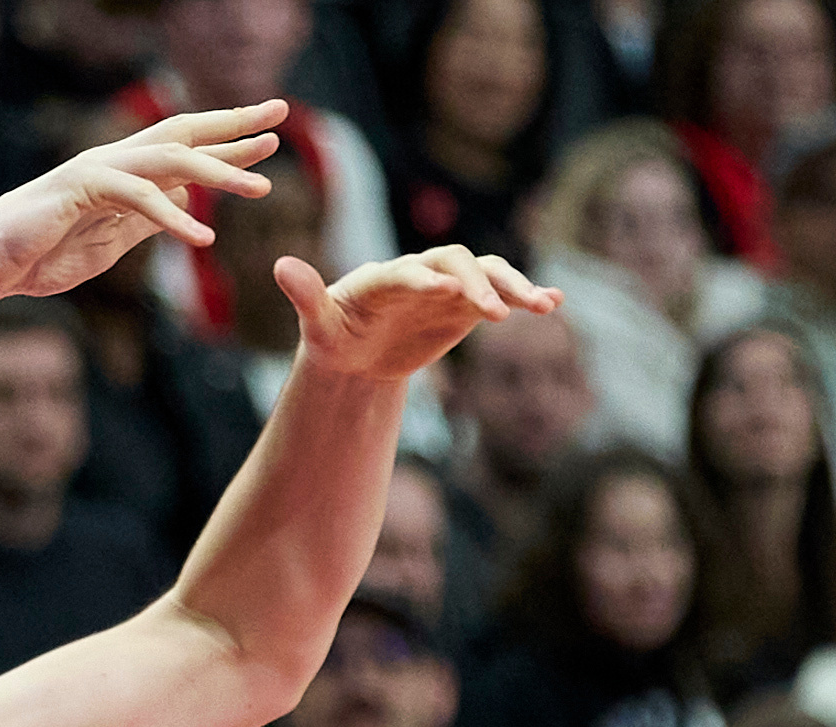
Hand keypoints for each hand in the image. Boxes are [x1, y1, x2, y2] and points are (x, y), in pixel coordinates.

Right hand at [0, 103, 283, 303]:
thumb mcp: (106, 243)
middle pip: (184, 133)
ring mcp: (97, 169)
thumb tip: (182, 205)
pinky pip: (137, 199)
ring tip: (260, 188)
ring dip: (218, 172)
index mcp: (122, 172)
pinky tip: (202, 237)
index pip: (184, 149)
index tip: (271, 138)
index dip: (229, 141)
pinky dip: (172, 218)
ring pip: (169, 161)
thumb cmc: (39, 257)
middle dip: (234, 124)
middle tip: (280, 117)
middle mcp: (113, 160)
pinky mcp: (81, 189)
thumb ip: (143, 221)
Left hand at [277, 245, 558, 381]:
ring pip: (488, 272)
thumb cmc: (334, 336)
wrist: (357, 354)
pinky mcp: (467, 303)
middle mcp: (421, 271)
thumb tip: (279, 265)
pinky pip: (502, 293)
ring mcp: (449, 284)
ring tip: (543, 304)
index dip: (425, 278)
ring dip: (515, 285)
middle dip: (477, 284)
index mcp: (382, 275)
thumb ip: (306, 297)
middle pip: (457, 262)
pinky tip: (555, 302)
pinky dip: (527, 294)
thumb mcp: (318, 325)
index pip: (407, 270)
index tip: (446, 292)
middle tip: (495, 313)